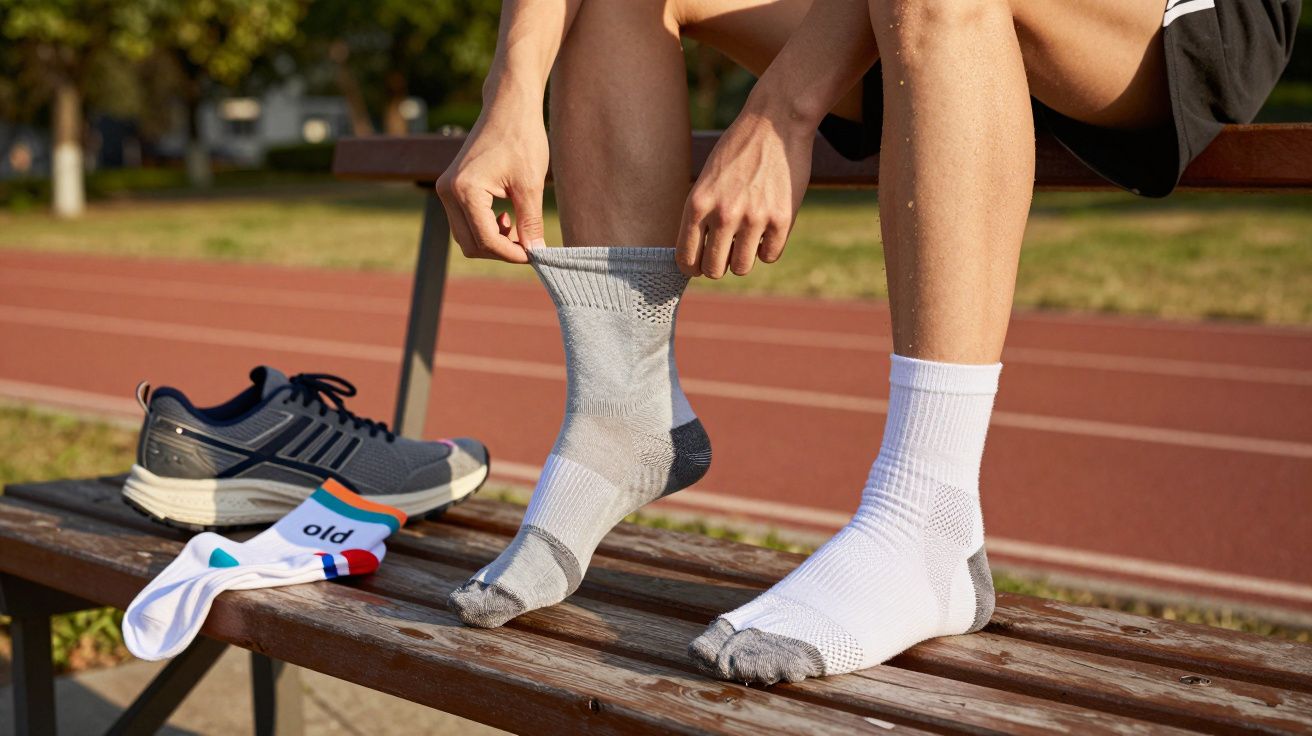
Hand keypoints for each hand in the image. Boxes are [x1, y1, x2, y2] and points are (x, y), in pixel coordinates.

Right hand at [436, 94, 547, 262]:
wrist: (508, 106)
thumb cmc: (522, 138)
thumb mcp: (531, 185)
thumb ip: (531, 222)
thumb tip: (536, 252)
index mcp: (465, 190)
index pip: (486, 240)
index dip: (512, 254)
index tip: (535, 255)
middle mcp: (448, 192)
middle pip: (471, 244)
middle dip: (501, 250)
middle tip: (529, 243)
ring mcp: (446, 189)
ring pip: (466, 236)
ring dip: (493, 241)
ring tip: (519, 226)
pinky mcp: (451, 187)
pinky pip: (465, 222)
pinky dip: (485, 228)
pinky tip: (506, 217)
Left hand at [677, 107, 813, 277]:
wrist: (775, 122)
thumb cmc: (738, 150)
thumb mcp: (707, 178)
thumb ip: (701, 214)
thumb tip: (698, 256)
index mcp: (698, 204)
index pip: (686, 258)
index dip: (693, 267)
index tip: (700, 264)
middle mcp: (723, 214)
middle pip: (713, 270)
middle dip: (718, 266)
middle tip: (726, 251)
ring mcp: (753, 218)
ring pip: (741, 268)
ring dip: (743, 259)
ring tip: (748, 239)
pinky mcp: (782, 219)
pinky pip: (770, 256)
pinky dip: (769, 248)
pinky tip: (769, 228)